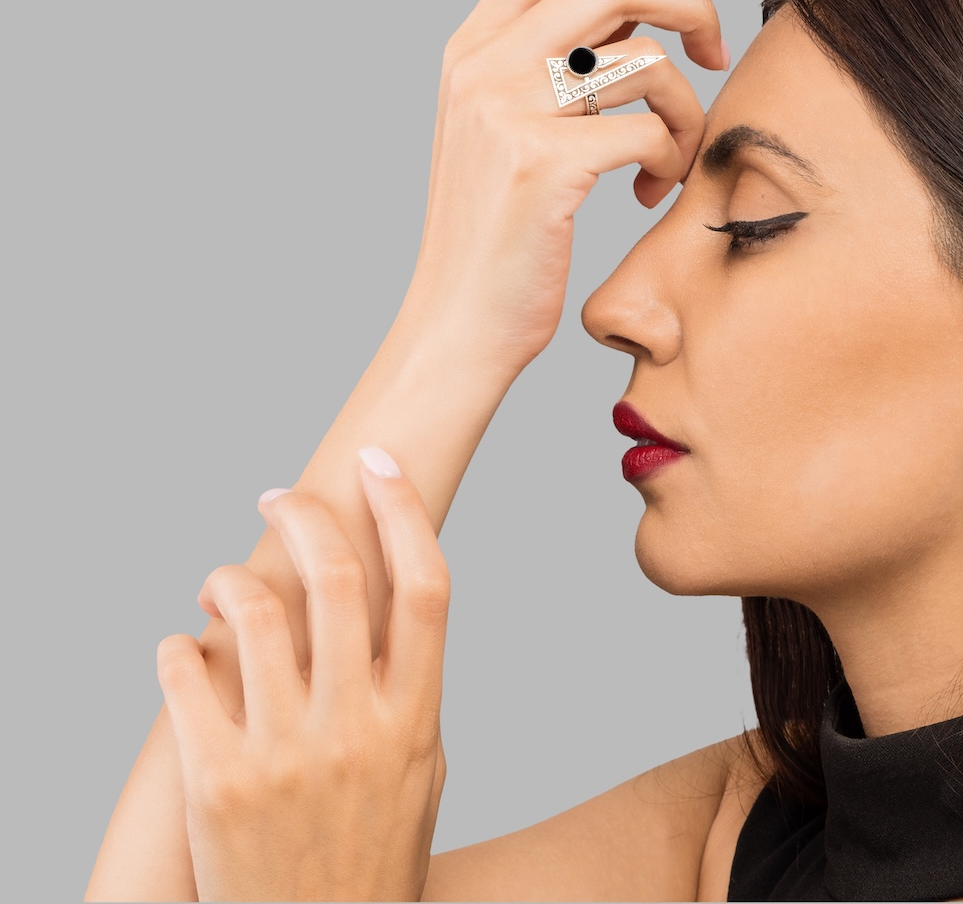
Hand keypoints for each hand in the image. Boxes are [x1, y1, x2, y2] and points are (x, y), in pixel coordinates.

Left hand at [157, 446, 448, 900]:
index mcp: (415, 719)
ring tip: (221, 584)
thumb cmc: (372, 857)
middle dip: (303, 515)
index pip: (424, 587)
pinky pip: (184, 674)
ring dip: (229, 577)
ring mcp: (283, 753)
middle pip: (335, 578)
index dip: (404, 510)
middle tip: (277, 497)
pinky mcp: (215, 781)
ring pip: (252, 613)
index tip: (380, 464)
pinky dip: (177, 646)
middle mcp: (355, 727)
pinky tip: (184, 652)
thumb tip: (387, 609)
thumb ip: (408, 691)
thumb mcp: (420, 773)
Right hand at [400, 0, 725, 373]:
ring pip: (645, 60)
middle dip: (689, 4)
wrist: (459, 324)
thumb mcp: (503, 129)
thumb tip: (637, 18)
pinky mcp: (544, 164)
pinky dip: (672, 159)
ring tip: (674, 153)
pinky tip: (652, 192)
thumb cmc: (498, 236)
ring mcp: (509, 110)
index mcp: (474, 44)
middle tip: (716, 50)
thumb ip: (553, 65)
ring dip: (686, 106)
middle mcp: (485, 64)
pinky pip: (649, 131)